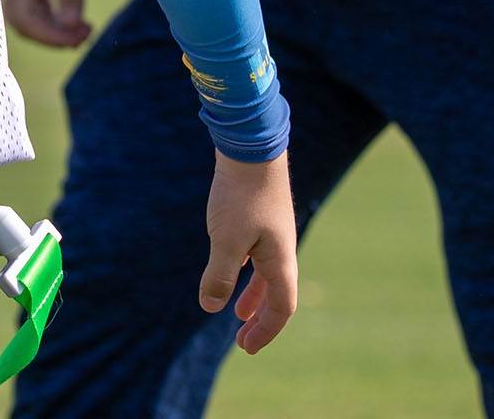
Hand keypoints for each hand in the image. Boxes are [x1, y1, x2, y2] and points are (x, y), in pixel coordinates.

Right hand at [0, 0, 93, 46]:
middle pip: (23, 22)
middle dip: (52, 35)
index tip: (81, 37)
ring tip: (83, 30)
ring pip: (28, 15)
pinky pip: (33, 3)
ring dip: (53, 27)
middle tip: (85, 35)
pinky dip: (51, 15)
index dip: (51, 35)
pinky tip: (74, 17)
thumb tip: (72, 25)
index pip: (25, 19)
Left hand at [201, 151, 297, 353]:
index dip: (266, 331)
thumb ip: (219, 275)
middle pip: (277, 295)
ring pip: (267, 275)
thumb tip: (212, 307)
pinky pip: (256, 256)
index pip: (282, 308)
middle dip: (260, 320)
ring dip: (253, 297)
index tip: (246, 347)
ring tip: (237, 313)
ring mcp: (272, 233)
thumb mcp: (225, 240)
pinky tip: (232, 270)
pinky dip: (247, 272)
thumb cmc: (240, 194)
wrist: (250, 147)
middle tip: (242, 340)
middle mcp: (282, 249)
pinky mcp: (259, 218)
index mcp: (280, 260)